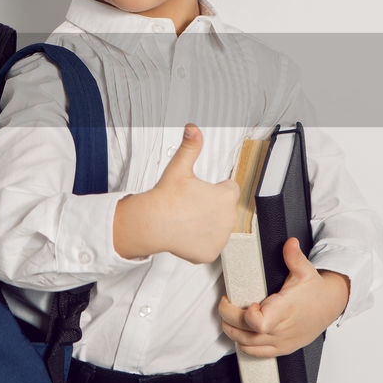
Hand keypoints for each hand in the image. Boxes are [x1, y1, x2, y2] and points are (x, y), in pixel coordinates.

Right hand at [113, 124, 239, 263]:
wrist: (152, 223)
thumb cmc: (166, 197)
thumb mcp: (179, 167)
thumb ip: (190, 146)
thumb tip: (193, 129)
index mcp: (225, 196)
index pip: (229, 188)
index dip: (214, 188)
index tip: (200, 191)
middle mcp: (228, 218)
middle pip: (224, 209)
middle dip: (211, 206)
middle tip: (191, 204)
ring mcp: (220, 238)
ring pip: (218, 228)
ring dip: (208, 224)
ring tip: (188, 218)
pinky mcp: (210, 253)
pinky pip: (209, 245)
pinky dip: (200, 242)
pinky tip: (187, 233)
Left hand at [218, 237, 349, 356]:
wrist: (331, 306)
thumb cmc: (315, 291)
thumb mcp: (305, 270)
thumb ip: (294, 257)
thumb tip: (290, 243)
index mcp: (285, 310)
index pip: (258, 323)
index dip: (246, 315)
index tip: (246, 302)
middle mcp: (282, 329)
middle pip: (246, 333)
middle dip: (229, 318)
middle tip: (226, 304)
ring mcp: (281, 341)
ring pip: (247, 345)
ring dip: (232, 331)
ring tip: (229, 316)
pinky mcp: (282, 348)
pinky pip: (258, 354)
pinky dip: (244, 345)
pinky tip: (240, 332)